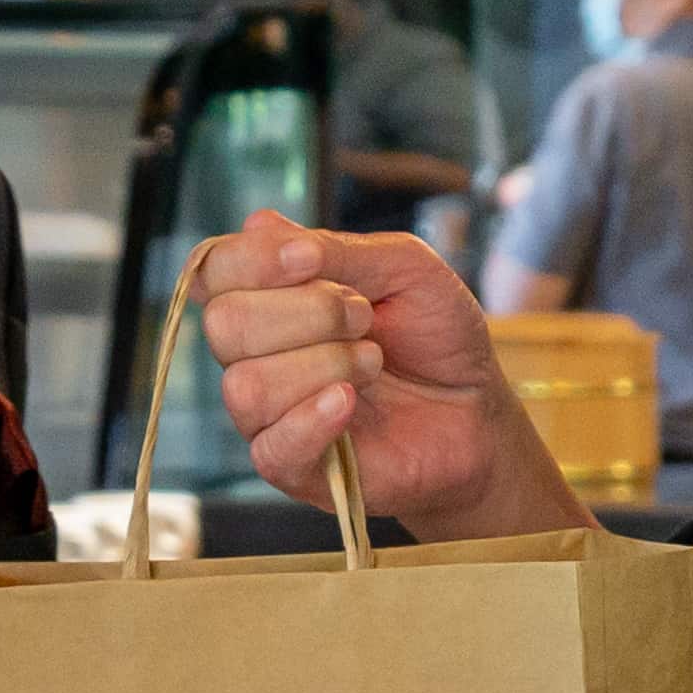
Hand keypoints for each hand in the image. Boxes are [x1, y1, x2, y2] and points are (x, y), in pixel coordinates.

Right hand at [190, 210, 575, 535]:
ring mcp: (268, 413)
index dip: (254, 260)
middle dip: (308, 313)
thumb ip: (336, 248)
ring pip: (247, 385)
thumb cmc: (436, 334)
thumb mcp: (405, 267)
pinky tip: (352, 402)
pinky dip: (313, 418)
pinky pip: (271, 446)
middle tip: (364, 319)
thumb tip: (258, 225)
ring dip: (325, 365)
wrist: (477, 409)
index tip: (312, 259)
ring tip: (373, 364)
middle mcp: (254, 353)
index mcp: (268, 297)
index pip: (215, 270)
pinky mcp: (291, 467)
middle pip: (225, 324)